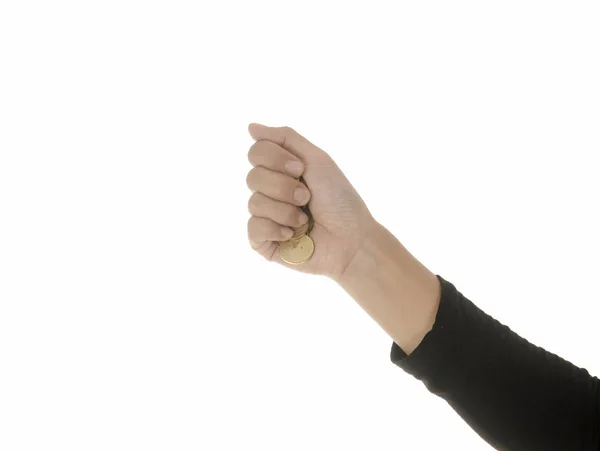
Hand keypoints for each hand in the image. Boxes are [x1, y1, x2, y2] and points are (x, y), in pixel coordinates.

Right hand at [246, 123, 378, 279]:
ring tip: (304, 218)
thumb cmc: (340, 200)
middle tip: (307, 196)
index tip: (301, 169)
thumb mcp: (317, 160)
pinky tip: (292, 234)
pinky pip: (253, 229)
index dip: (275, 159)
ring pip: (254, 203)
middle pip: (252, 177)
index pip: (256, 153)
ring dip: (285, 210)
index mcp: (281, 171)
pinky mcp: (265, 243)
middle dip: (283, 187)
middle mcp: (270, 193)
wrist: (352, 239)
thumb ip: (286, 138)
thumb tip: (250, 127)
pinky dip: (274, 229)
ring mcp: (266, 218)